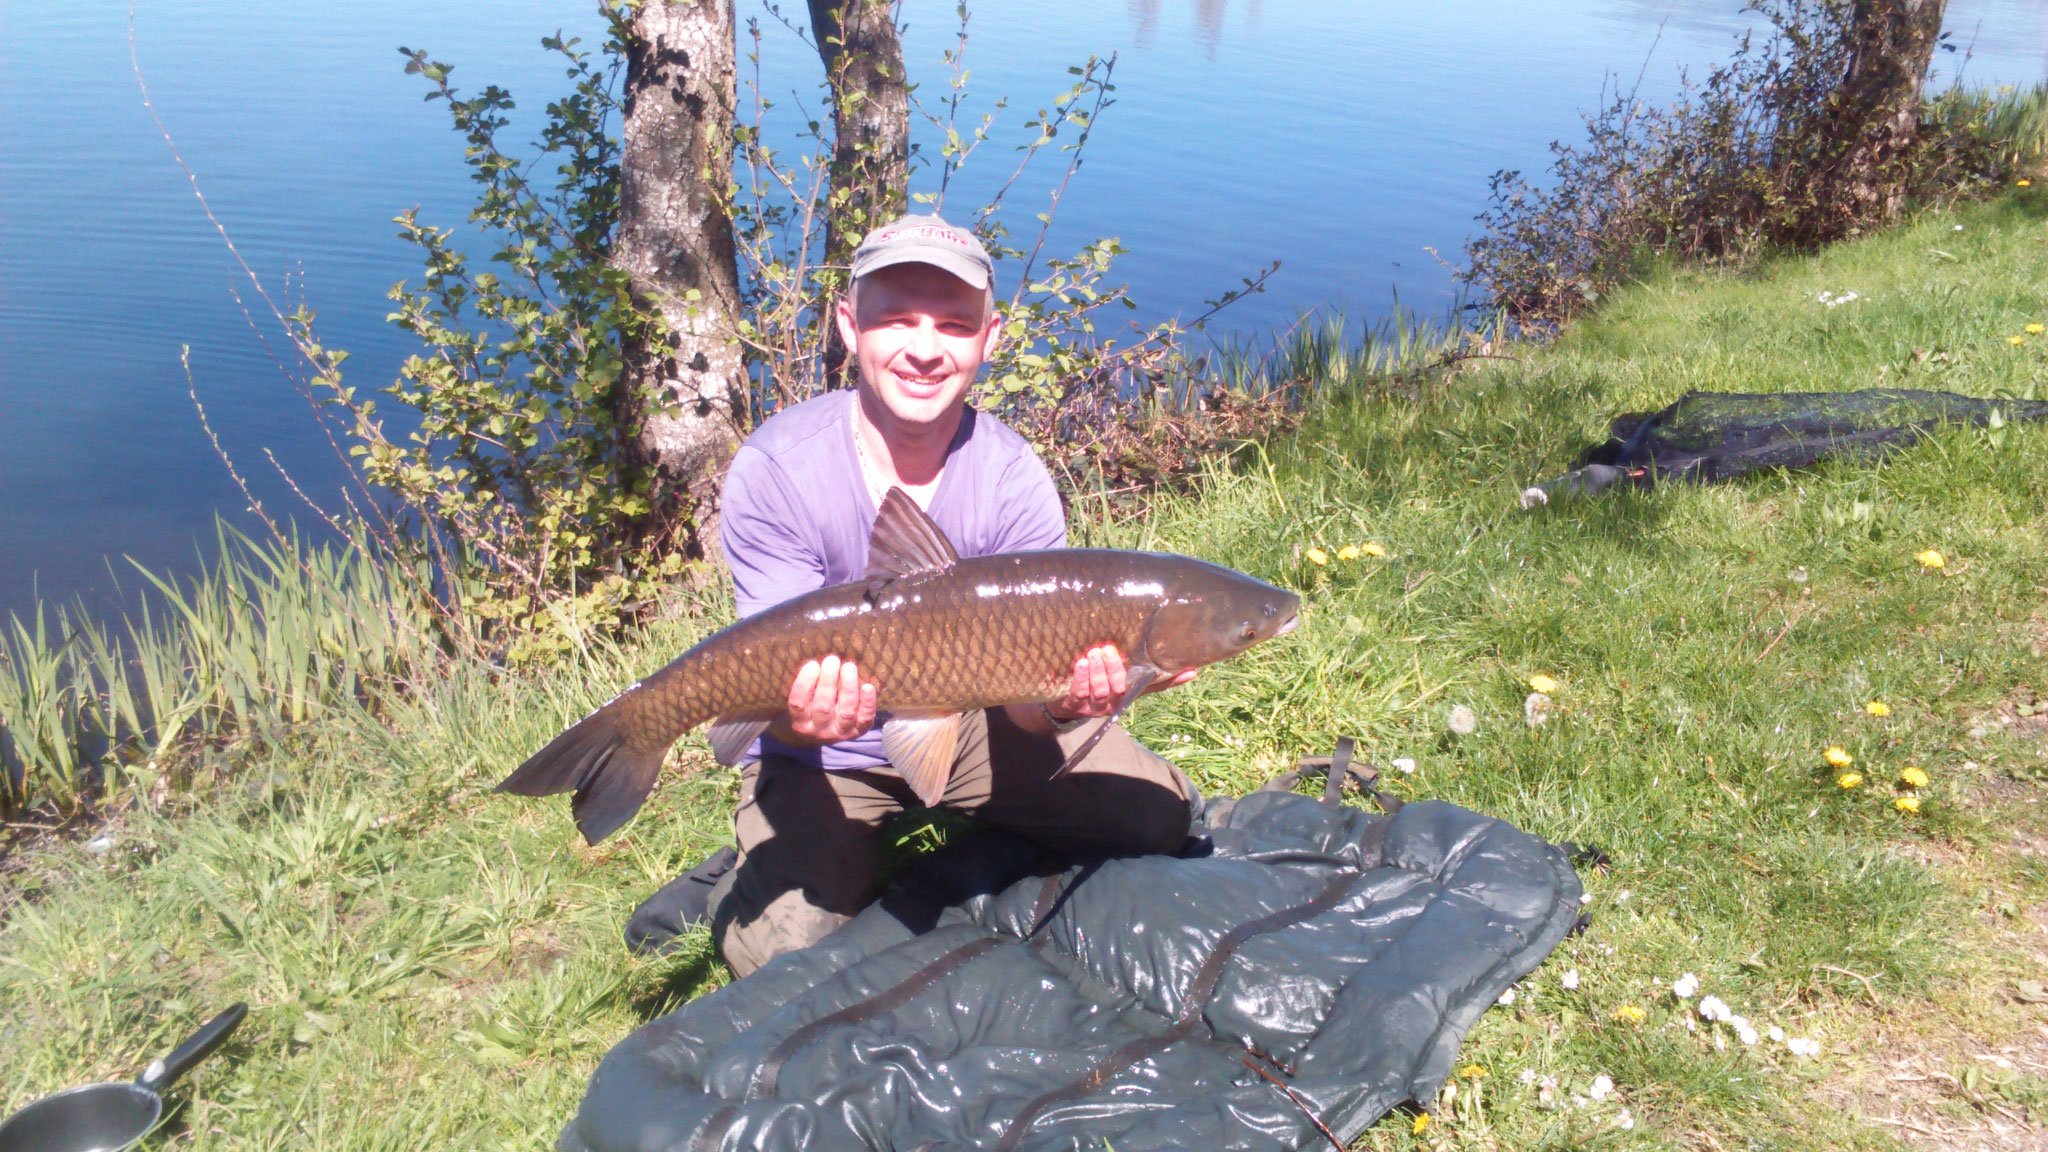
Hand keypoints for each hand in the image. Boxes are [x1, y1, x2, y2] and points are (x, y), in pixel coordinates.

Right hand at [783, 655, 878, 743]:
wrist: (824, 735)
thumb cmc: (812, 706)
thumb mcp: (804, 700)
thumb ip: (807, 683)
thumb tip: (816, 653)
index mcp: (800, 721)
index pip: (798, 704)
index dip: (804, 684)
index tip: (813, 664)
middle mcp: (819, 730)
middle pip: (823, 707)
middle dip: (828, 681)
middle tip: (832, 659)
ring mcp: (840, 732)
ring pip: (845, 711)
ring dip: (848, 688)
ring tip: (849, 667)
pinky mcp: (858, 731)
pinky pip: (864, 719)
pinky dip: (867, 703)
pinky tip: (868, 686)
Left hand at [1044, 645, 1197, 722]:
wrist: (1063, 701)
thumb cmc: (1099, 684)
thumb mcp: (1123, 678)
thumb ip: (1147, 672)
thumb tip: (1189, 668)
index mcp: (1128, 695)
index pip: (1152, 687)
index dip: (1169, 681)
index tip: (1188, 670)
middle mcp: (1113, 703)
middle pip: (1119, 689)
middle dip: (1114, 670)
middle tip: (1108, 649)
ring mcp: (1092, 706)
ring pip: (1099, 692)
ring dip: (1097, 672)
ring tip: (1094, 653)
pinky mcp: (1072, 705)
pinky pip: (1078, 693)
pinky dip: (1080, 678)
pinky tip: (1080, 664)